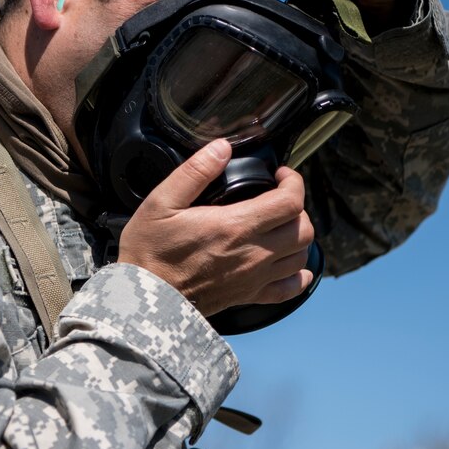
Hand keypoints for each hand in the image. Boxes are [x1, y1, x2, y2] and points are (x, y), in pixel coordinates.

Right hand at [118, 139, 314, 316]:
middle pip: (303, 229)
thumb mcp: (162, 202)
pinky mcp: (249, 296)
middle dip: (297, 207)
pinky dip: (297, 274)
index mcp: (235, 226)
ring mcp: (254, 278)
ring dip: (297, 237)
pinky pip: (290, 288)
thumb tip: (221, 148)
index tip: (279, 175)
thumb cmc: (150, 252)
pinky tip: (285, 262)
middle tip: (278, 198)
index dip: (293, 182)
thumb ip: (195, 172)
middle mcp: (253, 254)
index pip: (290, 202)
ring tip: (279, 226)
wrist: (145, 300)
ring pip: (301, 257)